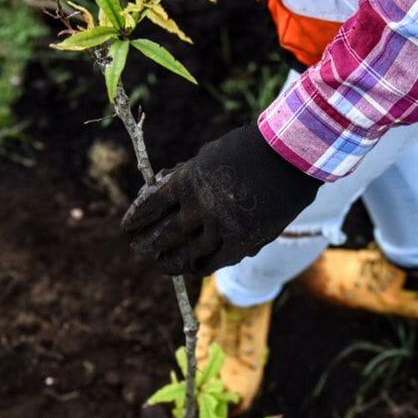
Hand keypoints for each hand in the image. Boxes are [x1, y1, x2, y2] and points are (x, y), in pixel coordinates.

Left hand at [123, 124, 321, 276]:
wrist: (289, 156)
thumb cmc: (247, 149)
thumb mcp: (207, 157)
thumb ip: (185, 179)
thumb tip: (163, 195)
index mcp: (186, 181)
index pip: (150, 206)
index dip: (136, 219)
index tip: (127, 228)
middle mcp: (199, 208)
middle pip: (164, 234)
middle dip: (147, 244)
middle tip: (138, 249)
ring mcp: (221, 227)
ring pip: (188, 253)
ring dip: (170, 261)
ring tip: (161, 265)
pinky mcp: (242, 242)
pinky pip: (214, 262)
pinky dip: (201, 267)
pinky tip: (193, 268)